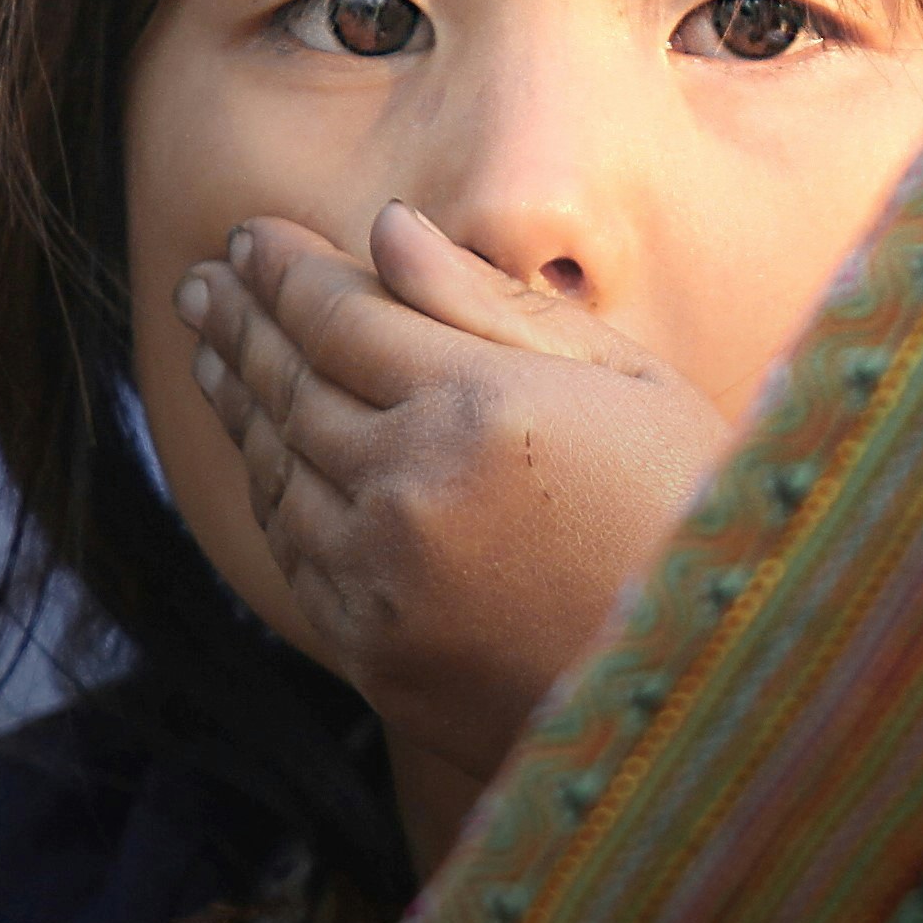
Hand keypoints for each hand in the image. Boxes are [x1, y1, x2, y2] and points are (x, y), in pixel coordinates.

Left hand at [173, 203, 728, 783]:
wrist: (718, 690)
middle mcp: (410, 490)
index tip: (251, 236)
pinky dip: (268, 493)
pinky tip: (262, 458)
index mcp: (478, 407)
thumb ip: (494, 306)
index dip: (286, 271)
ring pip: (275, 471)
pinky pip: (294, 556)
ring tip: (214, 353)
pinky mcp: (375, 656)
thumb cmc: (697, 513)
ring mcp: (382, 582)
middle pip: (290, 386)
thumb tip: (388, 232)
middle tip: (204, 282)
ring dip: (237, 404)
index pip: (338, 315)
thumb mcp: (626, 383)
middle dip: (242, 323)